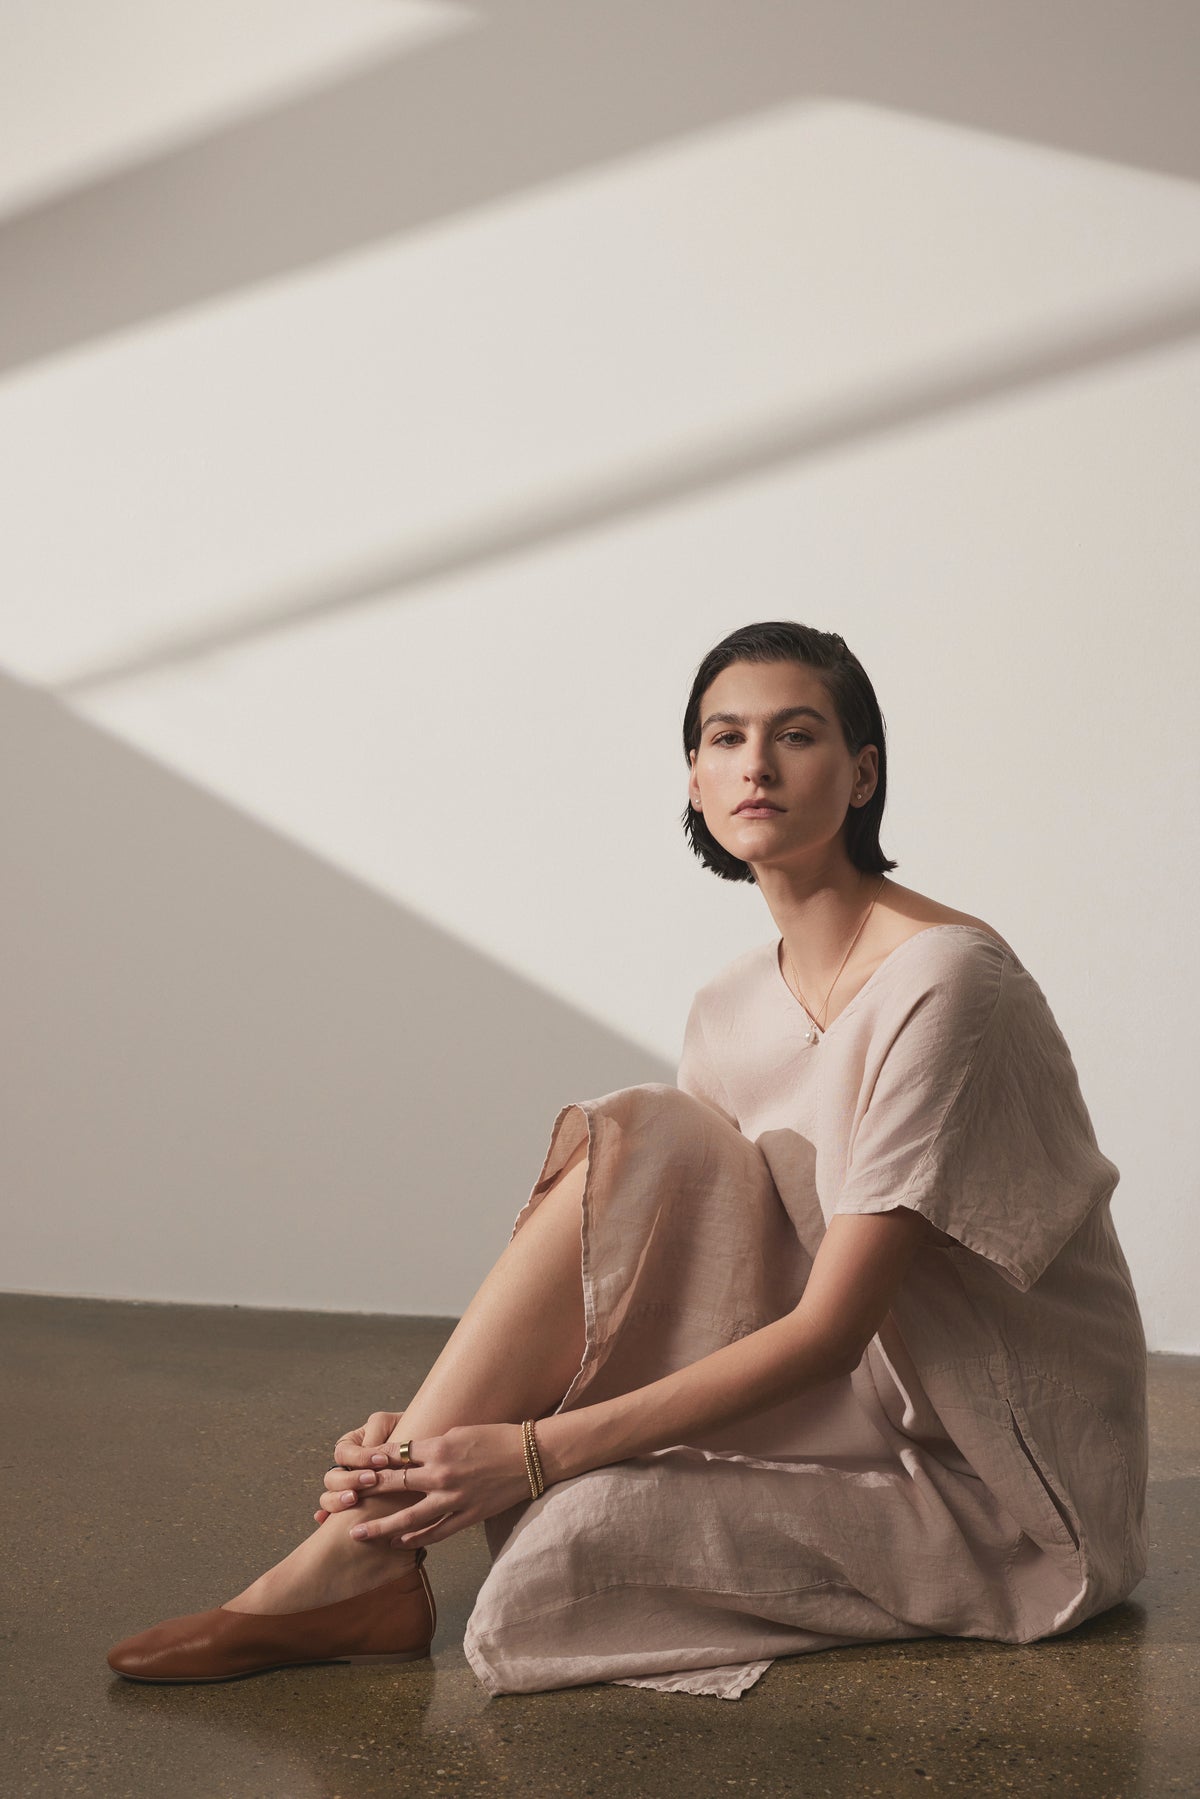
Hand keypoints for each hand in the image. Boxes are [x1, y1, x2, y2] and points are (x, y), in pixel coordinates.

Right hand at [312, 1410, 405, 1523]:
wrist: (420, 1445)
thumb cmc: (406, 1430)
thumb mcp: (390, 1424)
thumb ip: (377, 1432)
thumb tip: (371, 1449)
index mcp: (351, 1446)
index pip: (344, 1453)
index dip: (360, 1457)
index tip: (382, 1460)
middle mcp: (346, 1470)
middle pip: (332, 1478)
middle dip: (350, 1480)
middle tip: (371, 1480)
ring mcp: (348, 1490)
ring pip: (328, 1497)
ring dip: (337, 1499)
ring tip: (354, 1499)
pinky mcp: (357, 1508)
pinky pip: (334, 1517)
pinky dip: (325, 1519)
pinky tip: (323, 1521)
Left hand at [321, 1424, 533, 1547]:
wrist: (532, 1456)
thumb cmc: (497, 1437)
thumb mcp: (461, 1430)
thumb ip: (434, 1444)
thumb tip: (412, 1454)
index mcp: (440, 1447)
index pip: (397, 1456)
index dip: (374, 1463)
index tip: (355, 1469)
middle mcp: (442, 1474)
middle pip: (395, 1486)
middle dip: (367, 1494)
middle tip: (343, 1503)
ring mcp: (454, 1499)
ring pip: (409, 1518)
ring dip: (382, 1527)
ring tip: (359, 1534)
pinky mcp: (468, 1516)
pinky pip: (436, 1531)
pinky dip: (415, 1538)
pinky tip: (399, 1542)